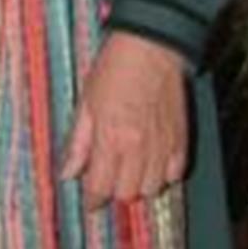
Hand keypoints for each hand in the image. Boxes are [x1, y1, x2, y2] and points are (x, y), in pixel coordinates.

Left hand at [59, 32, 188, 209]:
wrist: (151, 46)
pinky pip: (175, 174)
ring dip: (139, 186)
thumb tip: (67, 172)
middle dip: (114, 192)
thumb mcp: (85, 102)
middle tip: (107, 180)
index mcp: (109, 139)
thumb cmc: (115, 68)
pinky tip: (153, 164)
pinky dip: (164, 176)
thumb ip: (78, 142)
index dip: (92, 200)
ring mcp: (162, 145)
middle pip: (127, 194)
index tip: (89, 202)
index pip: (99, 187)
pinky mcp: (181, 138)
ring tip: (129, 171)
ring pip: (152, 188)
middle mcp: (137, 147)